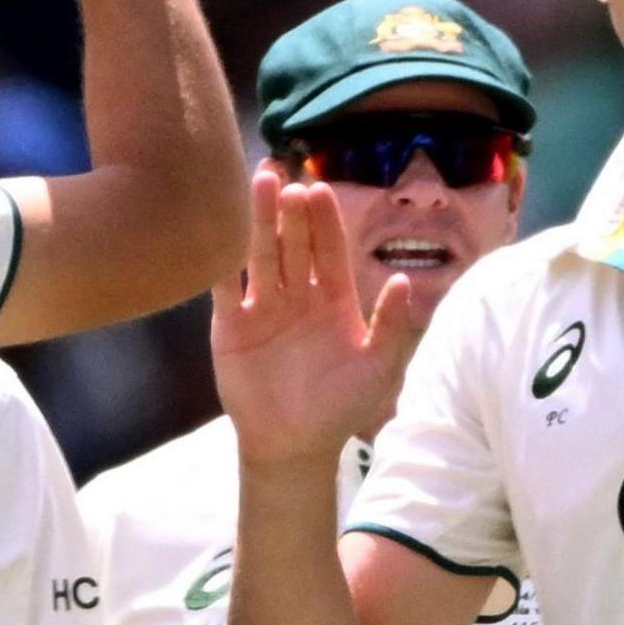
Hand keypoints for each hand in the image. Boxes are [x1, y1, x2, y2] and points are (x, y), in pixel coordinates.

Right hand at [212, 168, 418, 467]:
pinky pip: (226, 287)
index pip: (329, 250)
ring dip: (258, 221)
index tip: (319, 190)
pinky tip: (219, 231)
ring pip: (261, 255)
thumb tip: (404, 278)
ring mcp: (263, 307)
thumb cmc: (342, 407)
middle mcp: (298, 294)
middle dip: (291, 212)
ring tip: (257, 183)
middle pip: (294, 244)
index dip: (325, 221)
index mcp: (334, 299)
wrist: (294, 446)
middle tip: (285, 178)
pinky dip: (222, 262)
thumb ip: (391, 325)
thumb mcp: (378, 368)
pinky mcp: (231, 325)